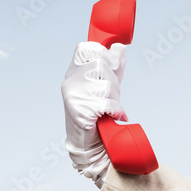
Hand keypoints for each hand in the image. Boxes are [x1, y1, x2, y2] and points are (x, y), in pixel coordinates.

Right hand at [60, 41, 128, 188]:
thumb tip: (120, 46)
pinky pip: (106, 103)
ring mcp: (72, 96)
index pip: (86, 48)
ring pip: (105, 85)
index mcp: (75, 71)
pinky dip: (116, 111)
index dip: (103, 53)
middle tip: (111, 97)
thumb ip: (115, 66)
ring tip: (110, 109)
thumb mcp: (109, 86)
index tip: (112, 66)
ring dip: (115, 99)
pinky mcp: (79, 111)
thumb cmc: (100, 113)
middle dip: (113, 82)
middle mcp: (70, 81)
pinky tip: (114, 117)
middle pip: (101, 65)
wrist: (93, 144)